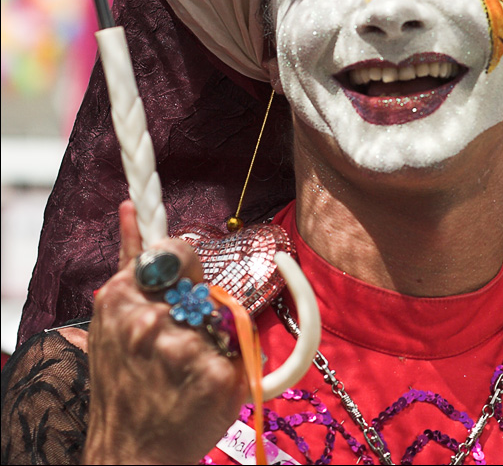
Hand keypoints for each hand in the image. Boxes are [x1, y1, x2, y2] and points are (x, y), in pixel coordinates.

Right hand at [82, 201, 247, 463]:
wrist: (130, 453)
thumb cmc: (124, 385)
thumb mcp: (112, 321)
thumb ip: (131, 264)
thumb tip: (131, 208)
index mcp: (122, 299)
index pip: (176, 251)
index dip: (185, 265)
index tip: (184, 281)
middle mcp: (151, 319)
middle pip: (205, 290)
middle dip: (199, 314)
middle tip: (175, 350)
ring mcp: (185, 347)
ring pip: (225, 321)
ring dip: (214, 344)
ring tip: (182, 375)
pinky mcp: (218, 374)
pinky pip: (243, 353)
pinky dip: (231, 370)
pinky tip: (201, 390)